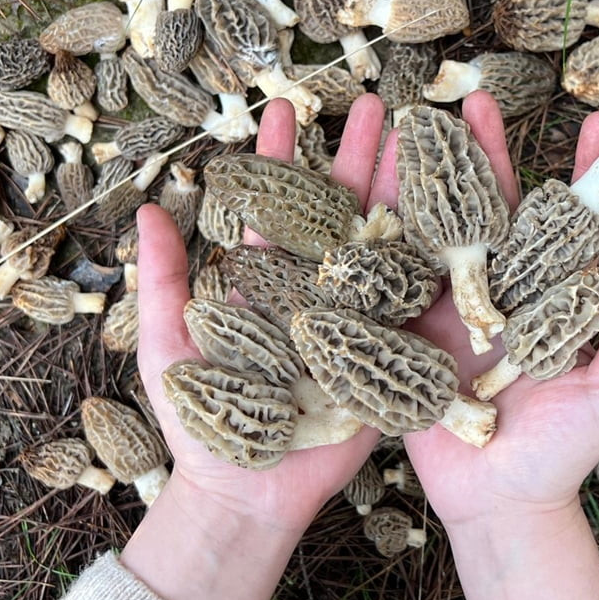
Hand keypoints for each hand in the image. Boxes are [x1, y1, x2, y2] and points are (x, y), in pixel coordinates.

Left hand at [123, 95, 383, 599]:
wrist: (245, 494)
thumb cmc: (199, 425)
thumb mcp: (170, 344)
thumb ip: (164, 279)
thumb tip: (146, 209)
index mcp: (266, 282)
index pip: (278, 206)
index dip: (280, 156)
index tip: (285, 106)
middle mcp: (316, 291)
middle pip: (342, 212)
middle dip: (358, 158)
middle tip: (377, 105)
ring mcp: (355, 318)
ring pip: (383, 244)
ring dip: (401, 193)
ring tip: (420, 141)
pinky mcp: (386, 353)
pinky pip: (411, 302)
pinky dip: (431, 260)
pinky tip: (451, 213)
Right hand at [371, 91, 598, 599]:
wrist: (500, 506)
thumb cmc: (565, 453)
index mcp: (549, 297)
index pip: (567, 224)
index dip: (581, 175)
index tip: (597, 125)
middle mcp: (498, 292)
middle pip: (492, 210)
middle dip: (486, 155)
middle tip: (476, 100)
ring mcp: (449, 309)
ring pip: (438, 229)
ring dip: (428, 177)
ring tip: (415, 123)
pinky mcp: (406, 333)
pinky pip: (392, 277)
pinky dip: (379, 232)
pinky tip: (366, 185)